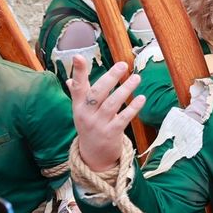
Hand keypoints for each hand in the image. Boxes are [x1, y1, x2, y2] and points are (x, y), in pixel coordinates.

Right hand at [69, 54, 143, 171]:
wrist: (93, 157)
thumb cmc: (89, 127)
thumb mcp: (80, 112)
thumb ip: (78, 95)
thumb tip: (70, 79)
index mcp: (78, 106)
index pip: (77, 86)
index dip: (78, 71)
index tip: (78, 56)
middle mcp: (86, 114)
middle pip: (97, 93)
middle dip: (110, 78)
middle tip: (123, 65)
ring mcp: (98, 124)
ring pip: (111, 104)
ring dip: (125, 90)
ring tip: (136, 78)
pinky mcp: (111, 133)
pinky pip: (123, 118)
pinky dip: (133, 108)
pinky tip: (142, 98)